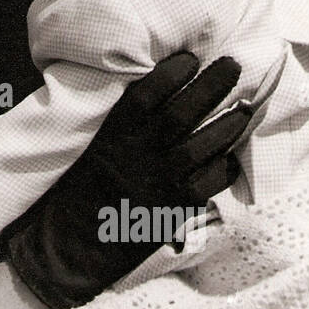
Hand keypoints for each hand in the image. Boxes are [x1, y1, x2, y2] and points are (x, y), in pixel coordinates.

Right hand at [6, 52, 249, 308]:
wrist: (66, 249)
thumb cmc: (74, 197)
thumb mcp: (89, 152)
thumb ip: (118, 128)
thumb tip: (153, 100)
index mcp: (110, 137)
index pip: (145, 96)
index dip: (170, 73)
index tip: (189, 58)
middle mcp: (134, 155)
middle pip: (181, 113)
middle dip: (211, 85)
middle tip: (232, 65)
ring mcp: (154, 184)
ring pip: (201, 147)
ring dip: (227, 125)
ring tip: (242, 110)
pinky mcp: (169, 212)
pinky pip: (207, 184)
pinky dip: (223, 168)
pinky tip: (229, 158)